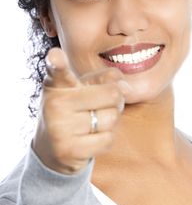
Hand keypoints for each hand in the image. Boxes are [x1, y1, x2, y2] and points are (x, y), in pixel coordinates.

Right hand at [32, 47, 128, 174]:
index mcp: (57, 84)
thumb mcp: (83, 88)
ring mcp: (60, 127)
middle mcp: (55, 103)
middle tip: (103, 104)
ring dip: (111, 121)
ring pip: (111, 118)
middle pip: (111, 94)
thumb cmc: (74, 110)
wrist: (51, 149)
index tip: (55, 55)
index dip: (57, 61)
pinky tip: (90, 138)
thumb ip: (106, 78)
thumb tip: (126, 88)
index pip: (57, 70)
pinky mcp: (69, 149)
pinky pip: (107, 139)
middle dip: (115, 100)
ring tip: (95, 121)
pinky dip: (105, 138)